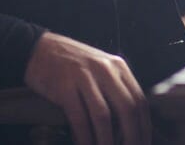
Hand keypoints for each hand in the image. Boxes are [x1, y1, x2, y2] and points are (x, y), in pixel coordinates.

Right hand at [24, 32, 150, 144]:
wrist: (40, 49)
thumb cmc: (74, 64)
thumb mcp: (102, 69)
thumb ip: (116, 90)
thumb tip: (128, 124)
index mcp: (119, 67)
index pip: (140, 100)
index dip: (144, 125)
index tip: (144, 142)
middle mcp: (106, 70)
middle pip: (127, 108)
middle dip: (132, 135)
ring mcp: (85, 78)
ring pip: (103, 116)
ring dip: (107, 141)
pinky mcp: (65, 87)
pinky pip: (79, 118)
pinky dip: (84, 137)